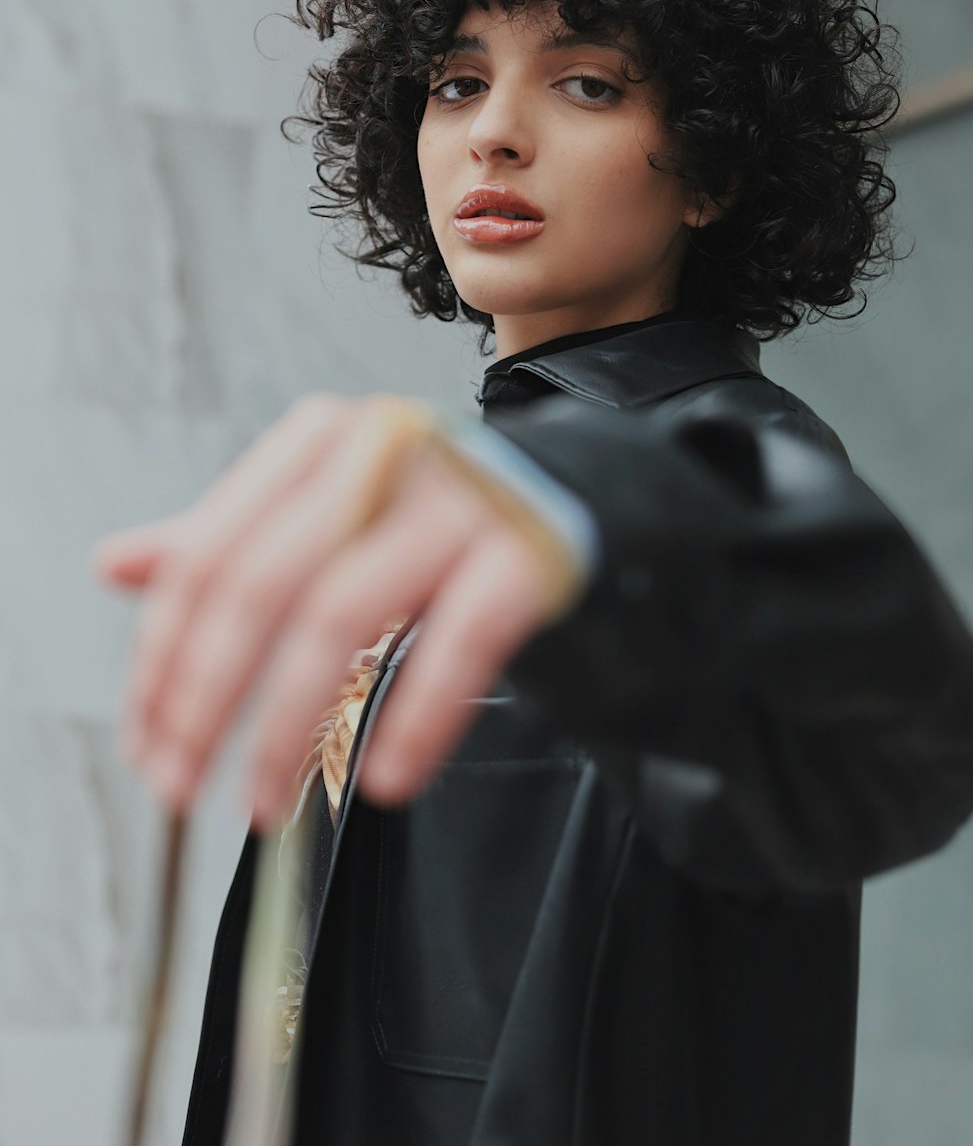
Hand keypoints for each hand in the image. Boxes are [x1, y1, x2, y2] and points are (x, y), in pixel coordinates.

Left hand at [89, 392, 566, 828]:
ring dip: (288, 722)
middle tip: (180, 787)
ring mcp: (457, 497)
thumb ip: (229, 538)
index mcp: (322, 440)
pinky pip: (458, 639)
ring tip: (264, 802)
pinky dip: (417, 713)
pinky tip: (387, 777)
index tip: (147, 741)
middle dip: (206, 699)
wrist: (588, 487)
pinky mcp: (526, 548)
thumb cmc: (440, 512)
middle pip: (260, 584)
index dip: (164, 658)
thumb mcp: (332, 511)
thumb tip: (114, 565)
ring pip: (341, 614)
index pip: (209, 555)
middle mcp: (383, 452)